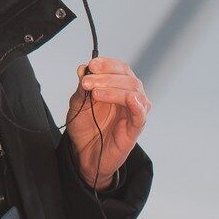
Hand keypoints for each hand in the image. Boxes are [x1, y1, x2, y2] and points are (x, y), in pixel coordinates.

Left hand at [65, 57, 149, 190]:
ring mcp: (134, 111)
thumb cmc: (86, 128)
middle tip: (87, 82)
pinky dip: (136, 104)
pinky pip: (140, 113)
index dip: (107, 64)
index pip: (119, 68)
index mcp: (117, 87)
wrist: (85, 154)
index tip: (92, 65)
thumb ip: (82, 88)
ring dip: (114, 89)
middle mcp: (129, 96)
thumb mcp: (78, 105)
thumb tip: (83, 69)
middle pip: (127, 78)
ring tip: (95, 93)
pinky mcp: (136, 127)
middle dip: (106, 77)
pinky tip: (128, 98)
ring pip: (134, 91)